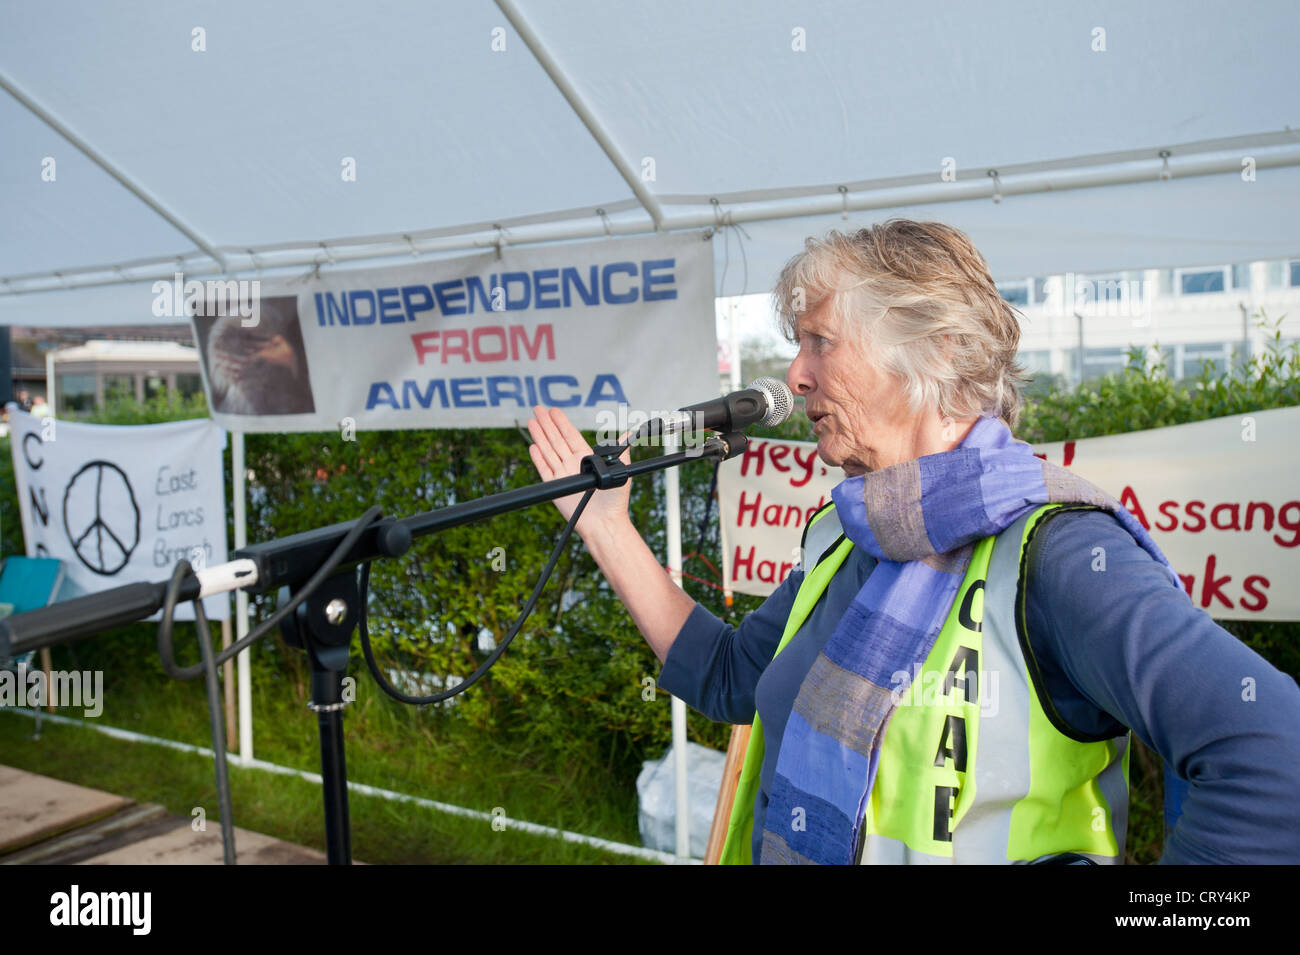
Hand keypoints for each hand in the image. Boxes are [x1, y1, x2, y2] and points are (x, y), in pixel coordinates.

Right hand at [526, 405, 631, 534]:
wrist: (604, 522)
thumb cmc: (615, 499)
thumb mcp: (621, 470)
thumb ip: (620, 450)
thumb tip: (629, 433)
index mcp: (587, 458)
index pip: (571, 435)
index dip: (562, 422)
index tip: (554, 410)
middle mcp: (574, 464)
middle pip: (557, 439)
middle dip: (547, 424)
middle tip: (538, 408)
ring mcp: (564, 475)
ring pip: (549, 450)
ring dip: (540, 436)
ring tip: (532, 421)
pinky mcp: (556, 487)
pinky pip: (544, 469)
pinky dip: (538, 458)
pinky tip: (533, 446)